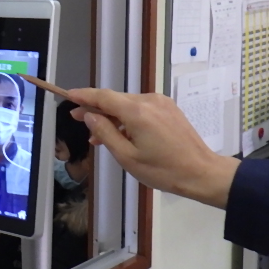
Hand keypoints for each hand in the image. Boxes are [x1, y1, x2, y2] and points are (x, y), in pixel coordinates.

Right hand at [66, 88, 239, 208]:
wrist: (201, 172)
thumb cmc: (163, 170)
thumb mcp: (127, 157)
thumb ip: (105, 133)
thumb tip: (89, 116)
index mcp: (137, 112)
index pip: (103, 97)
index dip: (84, 96)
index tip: (68, 96)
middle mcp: (149, 100)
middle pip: (115, 99)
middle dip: (96, 109)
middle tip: (79, 121)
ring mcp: (161, 102)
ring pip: (127, 103)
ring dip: (112, 116)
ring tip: (101, 136)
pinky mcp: (168, 108)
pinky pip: (141, 108)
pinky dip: (127, 117)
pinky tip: (123, 133)